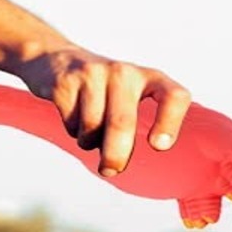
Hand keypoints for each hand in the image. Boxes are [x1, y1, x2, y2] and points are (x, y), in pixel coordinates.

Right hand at [13, 46, 191, 176]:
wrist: (58, 60)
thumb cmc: (102, 91)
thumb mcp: (127, 98)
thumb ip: (131, 126)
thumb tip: (117, 164)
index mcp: (148, 77)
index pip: (173, 96)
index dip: (169, 121)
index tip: (159, 146)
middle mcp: (124, 72)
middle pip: (121, 123)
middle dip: (116, 154)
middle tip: (111, 171)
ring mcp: (93, 75)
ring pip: (92, 128)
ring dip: (88, 142)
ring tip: (88, 132)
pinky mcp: (66, 83)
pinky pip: (71, 124)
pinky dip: (71, 131)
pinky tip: (73, 117)